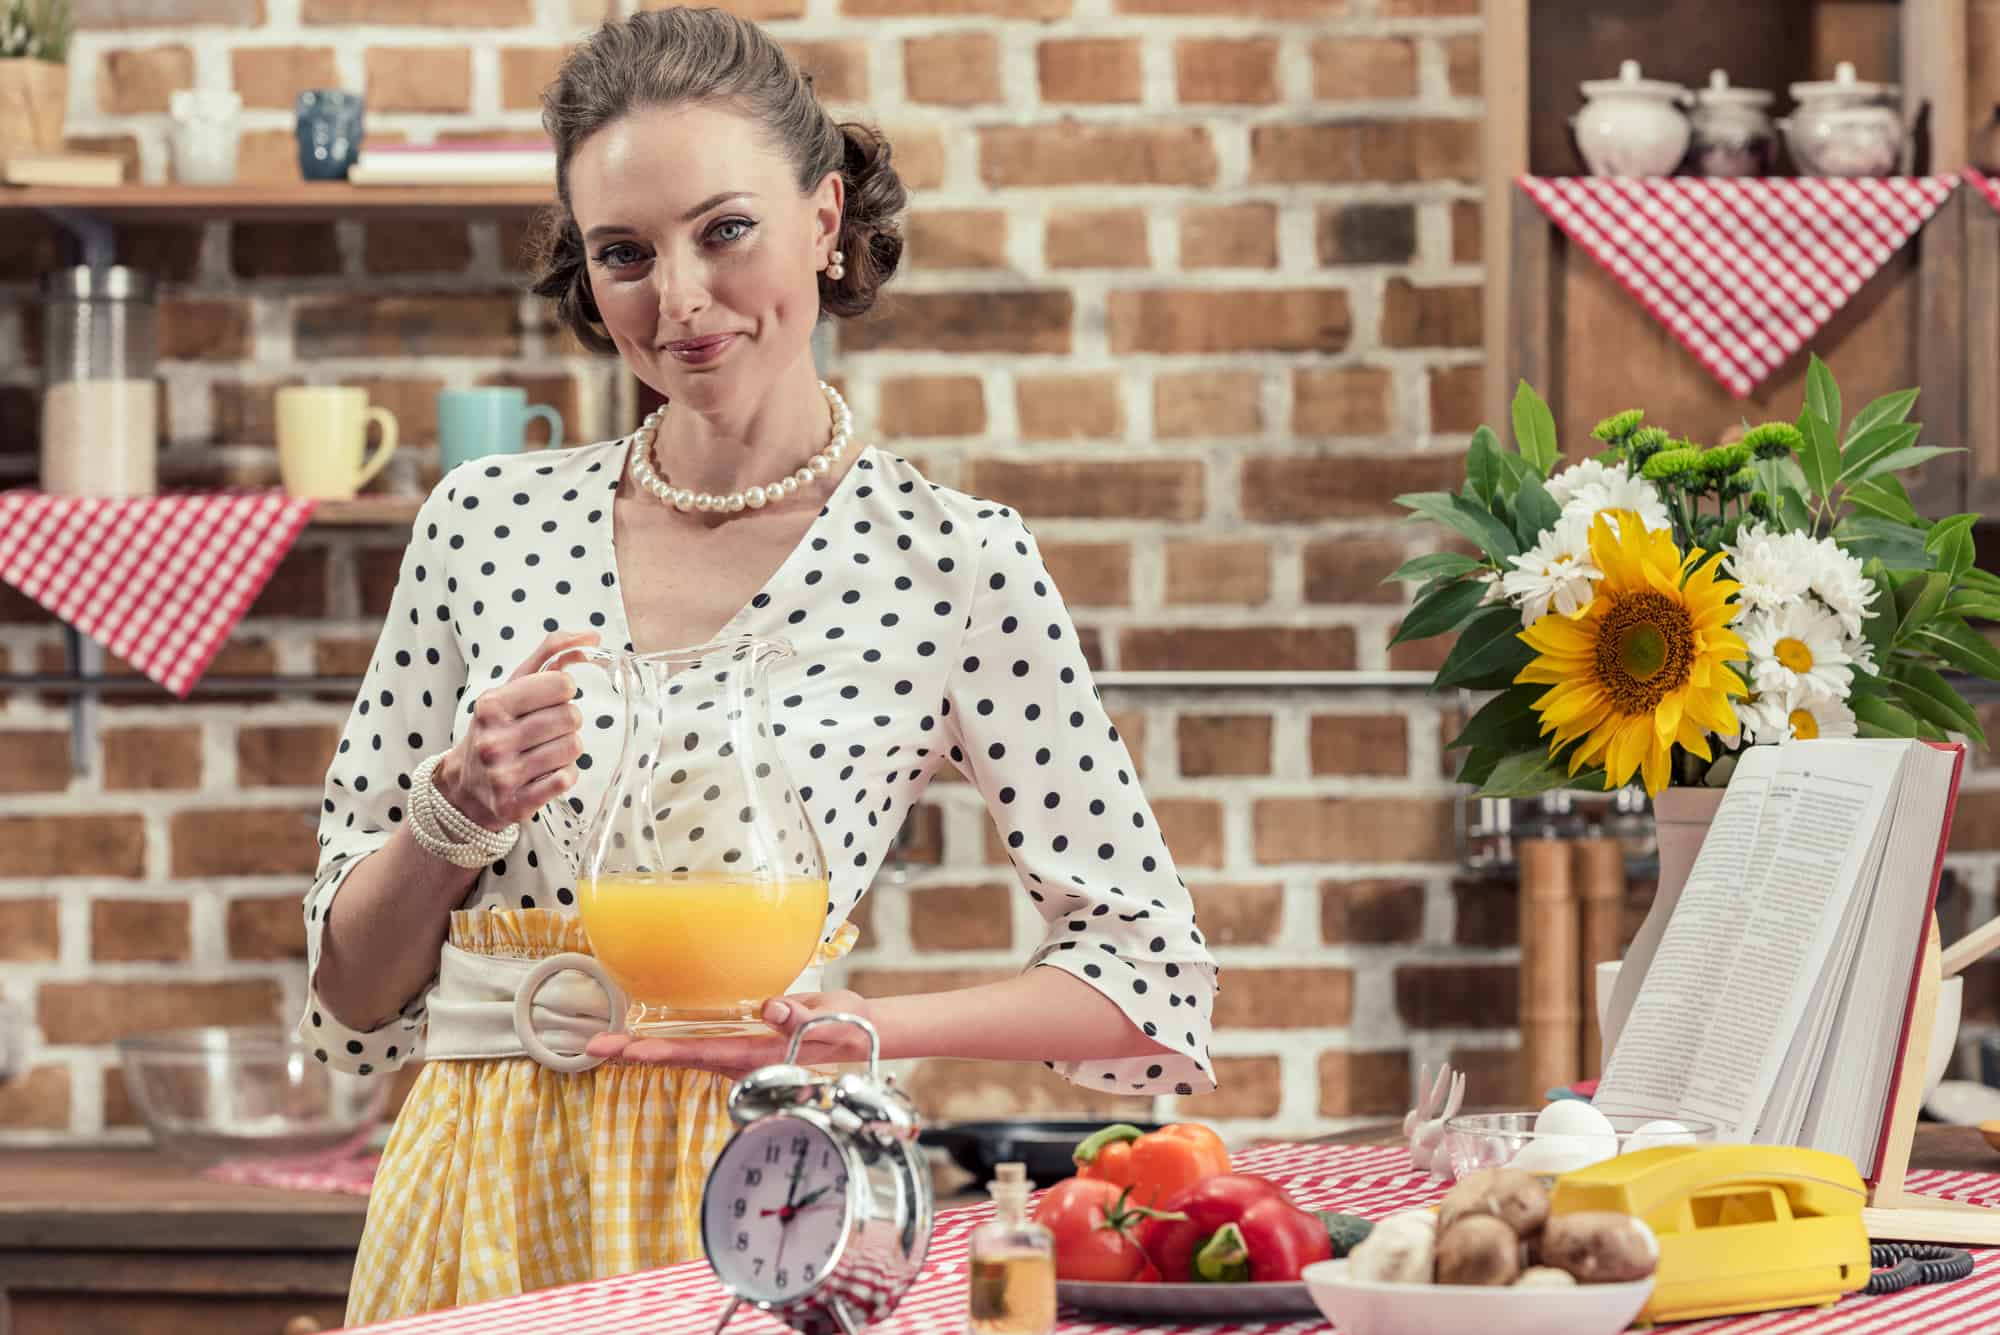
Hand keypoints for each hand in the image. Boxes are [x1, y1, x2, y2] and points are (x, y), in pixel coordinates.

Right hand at [432, 629, 598, 831]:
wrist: (464, 788)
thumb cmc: (497, 729)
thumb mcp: (513, 687)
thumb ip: (550, 656)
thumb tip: (590, 636)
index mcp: (492, 704)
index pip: (561, 683)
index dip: (563, 691)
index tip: (550, 699)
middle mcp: (494, 738)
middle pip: (571, 718)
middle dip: (567, 721)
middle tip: (546, 730)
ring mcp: (503, 773)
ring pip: (573, 749)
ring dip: (566, 749)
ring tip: (543, 752)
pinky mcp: (516, 803)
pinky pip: (566, 780)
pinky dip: (563, 776)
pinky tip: (544, 774)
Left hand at [583, 990, 874, 1080]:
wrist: (857, 1036)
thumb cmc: (846, 1024)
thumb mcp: (833, 1015)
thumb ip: (803, 1015)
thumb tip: (769, 1008)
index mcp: (757, 1054)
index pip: (700, 1053)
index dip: (661, 1052)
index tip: (627, 1050)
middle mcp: (740, 1061)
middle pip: (680, 1060)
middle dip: (635, 1055)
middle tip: (591, 1047)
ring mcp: (736, 1058)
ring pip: (683, 1056)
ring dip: (643, 1052)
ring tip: (604, 1045)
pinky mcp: (737, 1049)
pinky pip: (695, 1050)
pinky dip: (665, 1046)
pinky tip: (642, 1040)